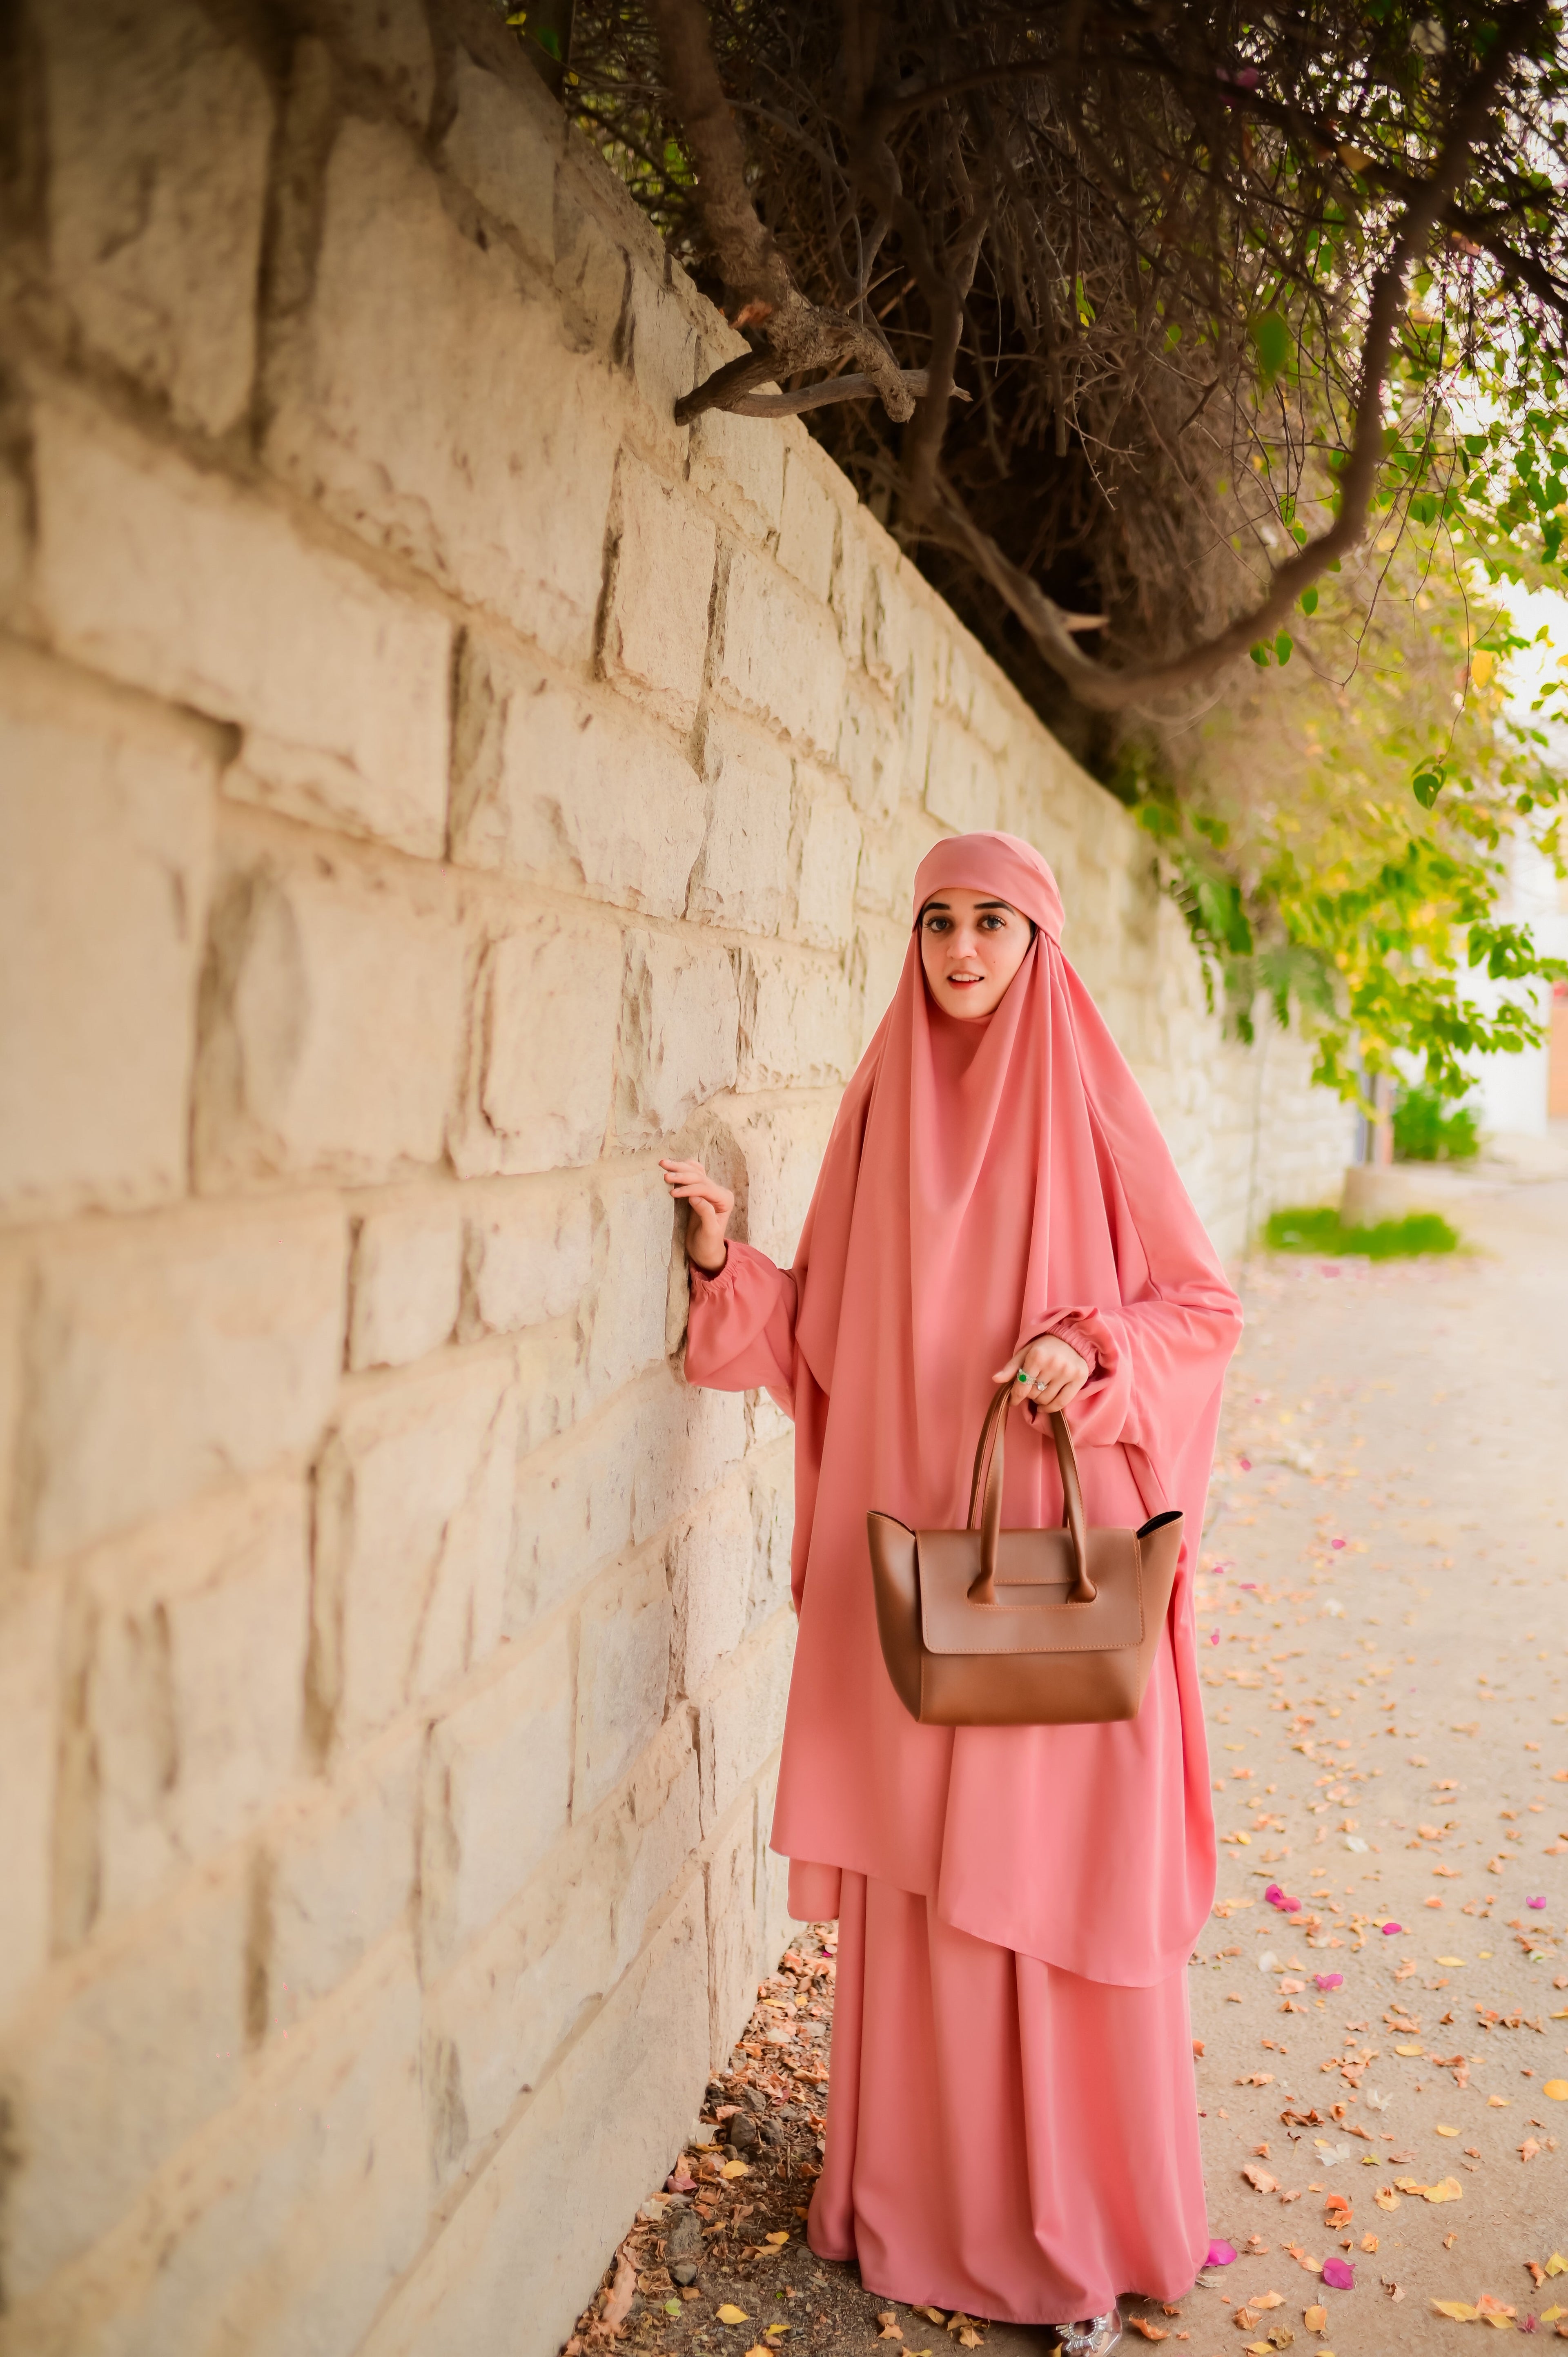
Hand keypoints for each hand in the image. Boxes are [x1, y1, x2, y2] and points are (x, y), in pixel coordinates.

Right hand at [659, 1158, 733, 1273]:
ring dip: (679, 1167)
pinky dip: (683, 1168)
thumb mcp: (709, 1232)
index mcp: (725, 1200)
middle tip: (664, 1175)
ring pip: (695, 1172)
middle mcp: (719, 1192)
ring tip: (663, 1164)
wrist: (706, 1250)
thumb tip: (694, 1197)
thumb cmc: (708, 1244)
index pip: (705, 1188)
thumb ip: (705, 1213)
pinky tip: (674, 1164)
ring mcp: (710, 1190)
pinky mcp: (700, 1191)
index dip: (688, 1189)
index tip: (672, 1193)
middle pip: (699, 1177)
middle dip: (681, 1174)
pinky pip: (693, 1174)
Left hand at [992, 1332, 1089, 1413]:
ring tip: (1040, 1391)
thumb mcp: (1024, 1353)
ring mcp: (1067, 1372)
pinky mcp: (1079, 1378)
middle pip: (1033, 1394)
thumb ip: (1010, 1368)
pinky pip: (1062, 1403)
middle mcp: (1053, 1364)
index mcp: (1037, 1356)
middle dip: (1029, 1394)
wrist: (1070, 1340)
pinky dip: (1051, 1408)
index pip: (1022, 1386)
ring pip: (1046, 1400)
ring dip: (1039, 1400)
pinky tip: (1045, 1405)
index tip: (1012, 1401)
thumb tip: (995, 1379)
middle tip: (1031, 1387)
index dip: (1015, 1397)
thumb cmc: (1043, 1347)